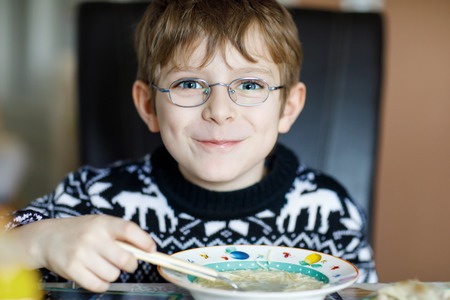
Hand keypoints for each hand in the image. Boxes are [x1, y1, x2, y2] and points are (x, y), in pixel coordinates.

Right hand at [11, 215, 155, 291]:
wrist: (47, 238)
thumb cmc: (81, 231)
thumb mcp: (100, 224)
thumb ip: (121, 234)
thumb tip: (148, 249)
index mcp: (103, 223)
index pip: (129, 230)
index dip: (144, 241)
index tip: (151, 250)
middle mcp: (93, 237)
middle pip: (125, 259)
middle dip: (131, 264)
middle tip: (126, 263)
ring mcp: (82, 254)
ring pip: (113, 274)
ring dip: (112, 273)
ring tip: (103, 265)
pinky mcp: (72, 270)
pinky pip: (98, 285)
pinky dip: (102, 284)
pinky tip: (96, 275)